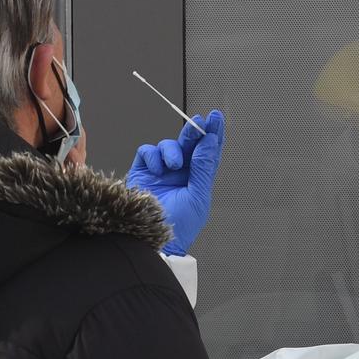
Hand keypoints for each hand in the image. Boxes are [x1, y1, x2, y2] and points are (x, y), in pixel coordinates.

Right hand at [127, 109, 223, 256]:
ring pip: (167, 146)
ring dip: (172, 150)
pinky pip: (147, 152)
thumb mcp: (197, 196)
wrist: (151, 239)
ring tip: (173, 166)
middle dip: (194, 132)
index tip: (216, 118)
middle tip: (199, 122)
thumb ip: (203, 167)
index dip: (213, 134)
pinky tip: (158, 170)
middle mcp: (180, 173)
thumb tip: (210, 141)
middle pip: (189, 144)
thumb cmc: (178, 226)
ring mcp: (161, 172)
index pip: (207, 152)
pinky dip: (153, 156)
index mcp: (197, 179)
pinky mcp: (142, 173)